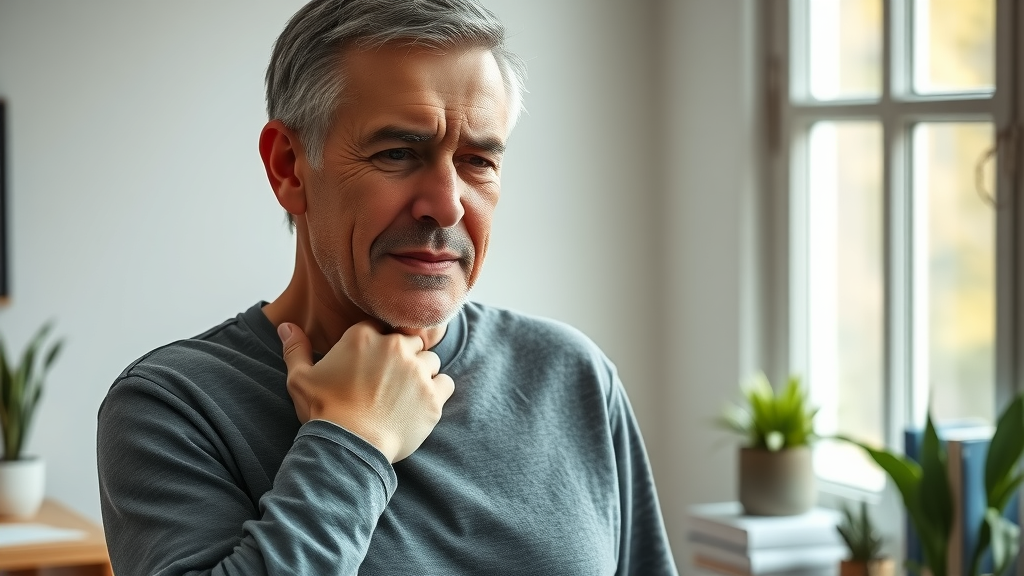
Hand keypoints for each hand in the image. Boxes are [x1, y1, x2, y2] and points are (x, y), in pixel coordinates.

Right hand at [278, 321, 454, 462]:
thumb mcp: (300, 379)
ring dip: (422, 374)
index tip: (371, 367)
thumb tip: (286, 326)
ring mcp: (417, 370)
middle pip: (410, 342)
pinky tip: (420, 406)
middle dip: (403, 358)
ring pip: (431, 361)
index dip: (377, 348)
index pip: (380, 329)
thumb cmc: (323, 412)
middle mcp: (394, 347)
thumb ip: (296, 349)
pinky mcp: (434, 396)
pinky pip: (446, 383)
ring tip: (404, 396)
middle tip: (389, 383)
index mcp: (363, 336)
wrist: (349, 447)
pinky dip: (437, 393)